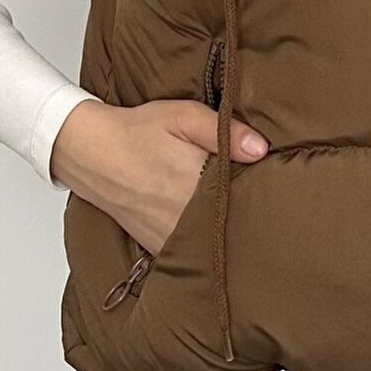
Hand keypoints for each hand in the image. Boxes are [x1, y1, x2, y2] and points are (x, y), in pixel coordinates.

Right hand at [48, 96, 269, 255]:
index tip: (280, 192)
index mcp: (195, 182)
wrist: (91, 152)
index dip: (264, 195)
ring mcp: (170, 236)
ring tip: (248, 225)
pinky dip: (205, 247)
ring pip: (213, 244)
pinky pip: (191, 255)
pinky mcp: (158, 246)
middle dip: (252, 219)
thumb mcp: (183, 116)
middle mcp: (183, 215)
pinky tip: (218, 237)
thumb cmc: (138, 131)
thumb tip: (260, 149)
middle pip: (232, 225)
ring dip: (229, 235)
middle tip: (271, 212)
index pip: (244, 197)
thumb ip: (223, 131)